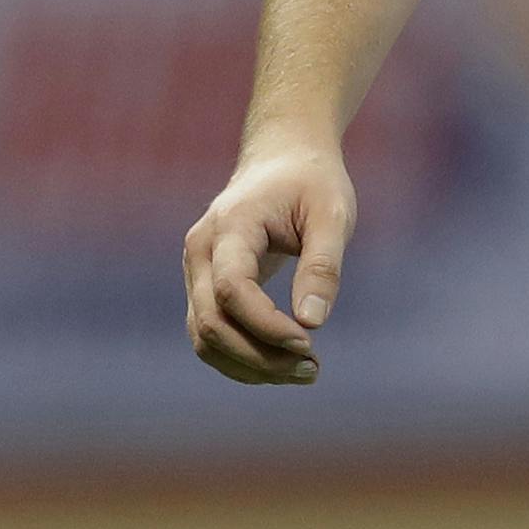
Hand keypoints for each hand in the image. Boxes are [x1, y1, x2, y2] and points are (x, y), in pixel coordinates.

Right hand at [183, 139, 355, 384]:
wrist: (284, 157)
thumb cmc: (312, 182)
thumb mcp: (332, 212)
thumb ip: (322, 265)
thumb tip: (312, 323)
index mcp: (229, 226)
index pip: (232, 289)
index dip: (265, 324)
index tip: (309, 342)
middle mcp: (200, 252)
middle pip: (212, 323)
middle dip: (259, 356)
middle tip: (313, 369)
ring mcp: (195, 270)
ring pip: (205, 338)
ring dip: (250, 365)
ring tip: (306, 371)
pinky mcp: (204, 286)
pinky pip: (212, 332)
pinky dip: (242, 355)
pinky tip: (284, 362)